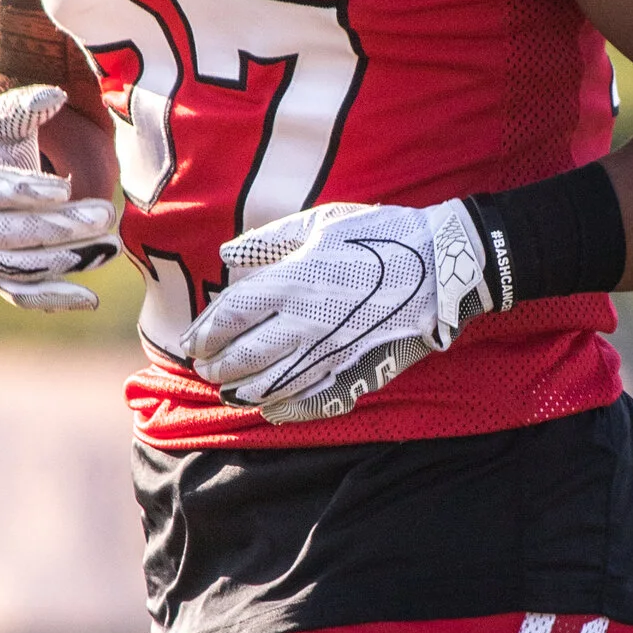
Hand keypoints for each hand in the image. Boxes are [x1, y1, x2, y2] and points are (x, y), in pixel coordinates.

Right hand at [0, 86, 119, 310]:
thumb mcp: (3, 118)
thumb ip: (26, 105)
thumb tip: (54, 96)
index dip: (26, 191)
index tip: (65, 187)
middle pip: (7, 234)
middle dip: (58, 228)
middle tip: (105, 216)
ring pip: (19, 268)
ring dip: (67, 260)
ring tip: (111, 245)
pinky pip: (22, 296)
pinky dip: (54, 299)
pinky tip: (90, 298)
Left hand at [185, 199, 493, 420]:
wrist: (441, 264)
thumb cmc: (380, 236)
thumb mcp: (321, 223)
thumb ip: (269, 242)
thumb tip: (227, 256)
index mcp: (293, 279)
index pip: (232, 314)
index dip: (205, 332)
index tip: (191, 342)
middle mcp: (305, 320)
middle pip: (245, 354)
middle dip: (218, 366)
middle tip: (205, 369)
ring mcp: (330, 349)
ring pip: (272, 382)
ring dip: (243, 390)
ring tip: (229, 390)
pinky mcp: (356, 367)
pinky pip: (312, 398)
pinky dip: (286, 407)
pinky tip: (271, 409)